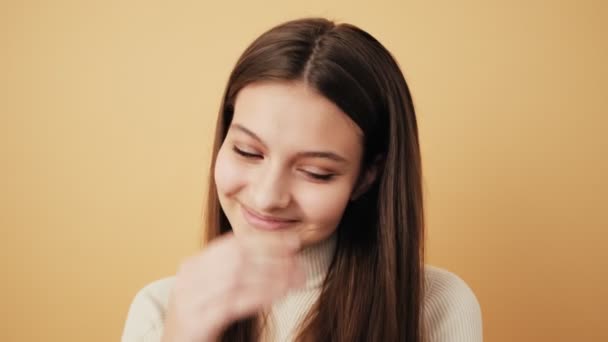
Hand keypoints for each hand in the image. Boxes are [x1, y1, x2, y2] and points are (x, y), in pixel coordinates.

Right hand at [161, 230, 303, 341]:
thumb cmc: (200, 319)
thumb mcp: (210, 290)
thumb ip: (232, 271)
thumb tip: (275, 255)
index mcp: (193, 265)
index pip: (233, 243)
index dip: (266, 241)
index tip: (292, 242)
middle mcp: (189, 278)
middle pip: (237, 257)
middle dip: (273, 258)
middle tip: (299, 263)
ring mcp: (191, 299)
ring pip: (238, 278)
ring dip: (272, 277)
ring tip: (296, 279)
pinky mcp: (198, 321)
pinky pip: (234, 303)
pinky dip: (260, 296)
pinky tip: (279, 295)